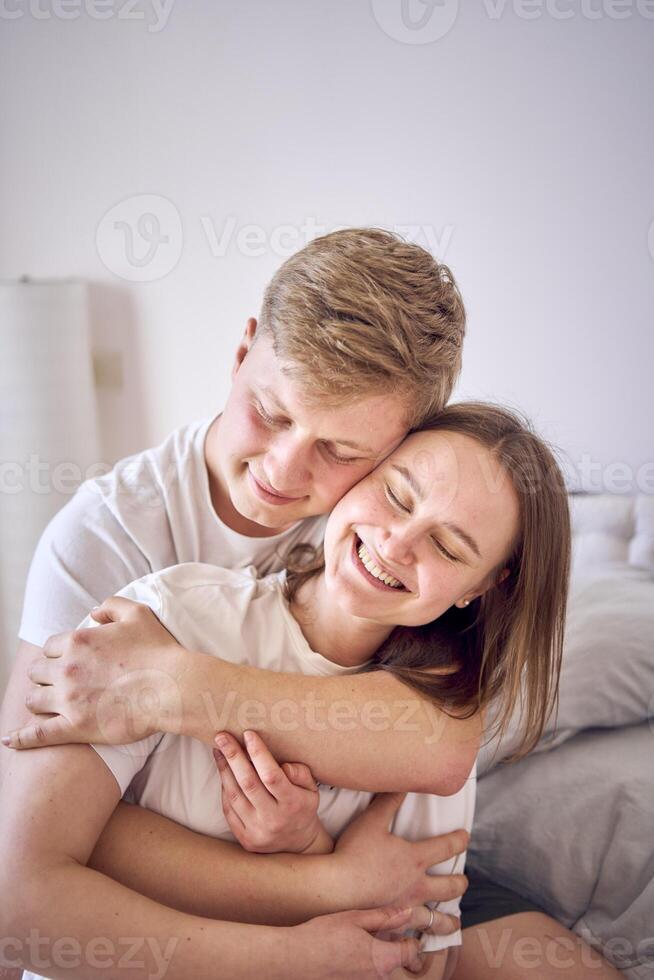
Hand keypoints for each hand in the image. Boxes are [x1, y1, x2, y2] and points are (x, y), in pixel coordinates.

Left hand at [1, 597, 186, 749]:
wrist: (172, 687)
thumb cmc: (159, 650)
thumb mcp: (138, 614)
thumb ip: (111, 606)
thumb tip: (92, 611)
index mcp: (79, 641)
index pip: (51, 646)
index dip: (58, 654)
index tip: (67, 661)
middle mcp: (67, 668)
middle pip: (37, 672)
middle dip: (45, 676)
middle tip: (59, 683)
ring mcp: (68, 699)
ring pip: (34, 700)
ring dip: (39, 700)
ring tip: (47, 705)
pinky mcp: (74, 726)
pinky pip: (37, 733)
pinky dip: (20, 737)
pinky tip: (9, 740)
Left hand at [213, 729, 332, 853]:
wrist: (297, 845)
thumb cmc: (302, 807)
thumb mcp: (311, 789)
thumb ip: (300, 773)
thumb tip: (281, 765)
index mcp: (293, 804)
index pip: (272, 776)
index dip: (259, 754)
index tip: (248, 734)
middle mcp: (273, 819)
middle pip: (248, 783)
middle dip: (233, 757)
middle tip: (221, 736)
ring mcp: (257, 831)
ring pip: (234, 795)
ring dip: (224, 769)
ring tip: (218, 749)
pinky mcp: (244, 839)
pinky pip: (229, 809)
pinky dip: (224, 787)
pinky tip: (223, 771)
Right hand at [288, 904, 429, 978]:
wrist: (294, 959)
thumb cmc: (322, 936)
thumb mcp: (355, 918)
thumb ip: (385, 917)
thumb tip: (408, 912)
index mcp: (382, 959)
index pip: (411, 952)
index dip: (409, 938)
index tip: (401, 929)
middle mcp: (376, 978)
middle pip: (395, 962)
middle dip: (389, 947)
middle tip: (371, 932)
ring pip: (378, 970)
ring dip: (373, 957)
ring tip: (353, 942)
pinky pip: (364, 975)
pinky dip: (359, 966)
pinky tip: (344, 955)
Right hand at [333, 792, 467, 937]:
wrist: (338, 888)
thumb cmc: (355, 852)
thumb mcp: (372, 820)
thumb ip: (389, 801)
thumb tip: (404, 783)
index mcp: (415, 859)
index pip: (446, 847)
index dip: (459, 840)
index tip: (465, 837)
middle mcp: (417, 885)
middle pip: (449, 886)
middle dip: (459, 882)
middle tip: (463, 880)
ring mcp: (407, 907)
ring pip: (437, 917)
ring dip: (449, 919)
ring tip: (455, 922)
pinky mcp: (395, 922)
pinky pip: (415, 932)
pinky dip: (423, 935)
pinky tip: (424, 938)